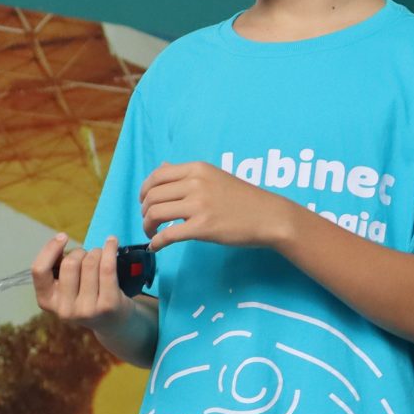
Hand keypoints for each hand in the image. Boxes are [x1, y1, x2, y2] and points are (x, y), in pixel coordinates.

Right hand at [31, 233, 132, 328]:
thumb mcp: (64, 286)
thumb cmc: (85, 295)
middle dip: (80, 252)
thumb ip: (57, 267)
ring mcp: (86, 310)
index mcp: (46, 302)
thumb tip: (60, 241)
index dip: (50, 249)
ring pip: (90, 262)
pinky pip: (107, 267)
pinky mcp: (108, 305)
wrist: (113, 322)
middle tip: (87, 257)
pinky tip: (112, 241)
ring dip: (96, 252)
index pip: (39, 270)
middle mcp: (64, 310)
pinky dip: (110, 249)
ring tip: (100, 258)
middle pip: (70, 263)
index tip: (63, 236)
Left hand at [140, 161, 293, 250]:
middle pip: (152, 196)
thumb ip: (187, 174)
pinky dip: (156, 242)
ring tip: (152, 233)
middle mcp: (195, 183)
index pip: (157, 175)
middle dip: (144, 211)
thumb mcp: (214, 176)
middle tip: (148, 222)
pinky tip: (156, 246)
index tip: (145, 202)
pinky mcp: (202, 227)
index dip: (144, 190)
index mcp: (197, 168)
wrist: (269, 216)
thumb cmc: (243, 198)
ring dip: (147, 226)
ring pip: (155, 213)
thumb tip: (162, 166)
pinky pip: (168, 235)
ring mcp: (198, 205)